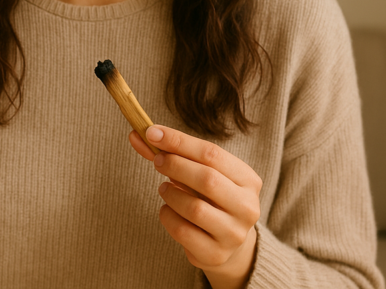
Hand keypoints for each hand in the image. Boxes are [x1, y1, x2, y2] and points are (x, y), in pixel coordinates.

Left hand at [129, 125, 260, 288]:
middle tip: (157, 161)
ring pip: (194, 208)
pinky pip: (183, 231)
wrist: (227, 242)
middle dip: (175, 165)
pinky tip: (167, 209)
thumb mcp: (199, 172)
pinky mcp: (216, 254)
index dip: (179, 141)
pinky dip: (168, 216)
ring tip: (164, 189)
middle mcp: (247, 207)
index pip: (212, 153)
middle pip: (207, 179)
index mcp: (248, 180)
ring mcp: (233, 233)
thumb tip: (137, 134)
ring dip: (170, 194)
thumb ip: (171, 154)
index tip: (152, 132)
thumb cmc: (210, 198)